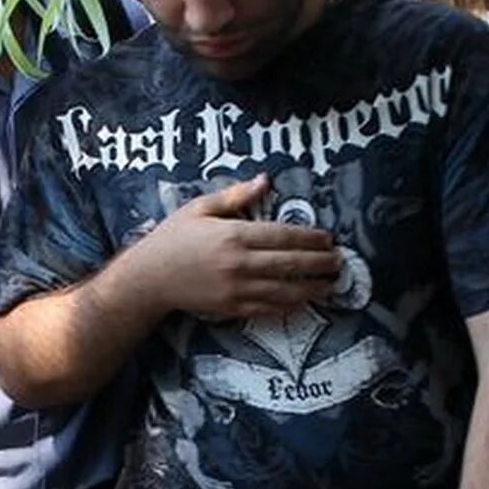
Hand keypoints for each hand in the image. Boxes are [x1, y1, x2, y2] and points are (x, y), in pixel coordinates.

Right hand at [129, 175, 342, 319]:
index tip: (328, 238)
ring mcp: (237, 289)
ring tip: (329, 284)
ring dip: (312, 288)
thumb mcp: (200, 208)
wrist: (150, 278)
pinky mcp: (232, 308)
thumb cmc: (173, 238)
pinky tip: (302, 300)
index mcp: (234, 235)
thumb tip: (265, 180)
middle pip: (291, 263)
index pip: (284, 235)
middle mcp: (240, 263)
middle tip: (338, 261)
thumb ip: (235, 196)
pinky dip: (289, 305)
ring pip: (285, 290)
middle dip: (320, 263)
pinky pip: (268, 308)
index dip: (311, 238)